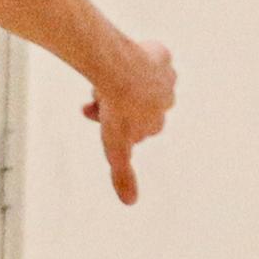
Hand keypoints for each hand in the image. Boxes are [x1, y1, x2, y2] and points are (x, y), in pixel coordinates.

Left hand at [78, 29, 175, 204]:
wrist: (120, 73)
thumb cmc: (118, 111)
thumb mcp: (116, 149)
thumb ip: (123, 175)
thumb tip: (130, 203)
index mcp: (156, 123)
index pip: (133, 127)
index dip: (111, 123)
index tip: (91, 114)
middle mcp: (166, 101)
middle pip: (133, 104)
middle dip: (112, 103)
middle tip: (91, 99)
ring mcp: (166, 77)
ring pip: (139, 80)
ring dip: (120, 82)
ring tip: (102, 80)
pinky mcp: (162, 55)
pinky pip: (149, 55)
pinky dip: (135, 58)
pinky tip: (121, 59)